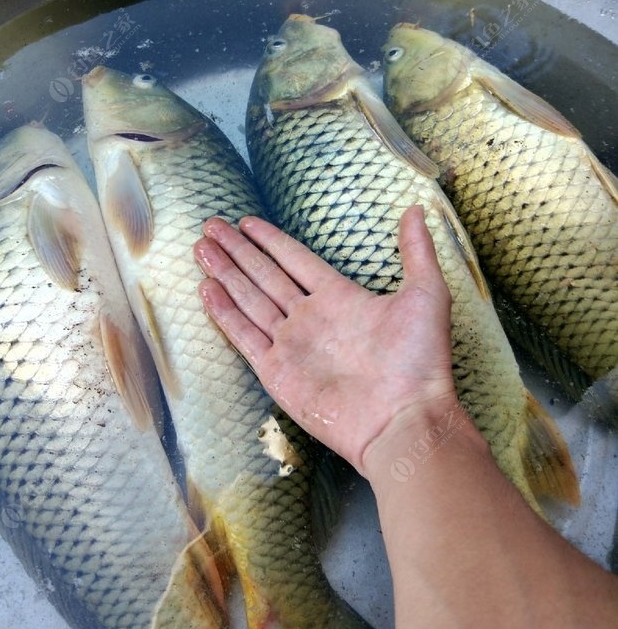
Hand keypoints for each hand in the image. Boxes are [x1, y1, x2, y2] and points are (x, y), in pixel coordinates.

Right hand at [194, 205, 460, 477]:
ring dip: (224, 273)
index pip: (294, 260)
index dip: (270, 240)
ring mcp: (290, 344)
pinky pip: (244, 335)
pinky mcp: (276, 372)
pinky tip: (207, 289)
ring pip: (249, 299)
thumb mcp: (426, 294)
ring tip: (201, 247)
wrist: (403, 420)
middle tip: (210, 226)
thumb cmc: (418, 360)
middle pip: (264, 275)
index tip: (246, 221)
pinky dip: (224, 313)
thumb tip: (416, 209)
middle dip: (237, 251)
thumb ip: (416, 251)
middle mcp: (310, 317)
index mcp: (339, 297)